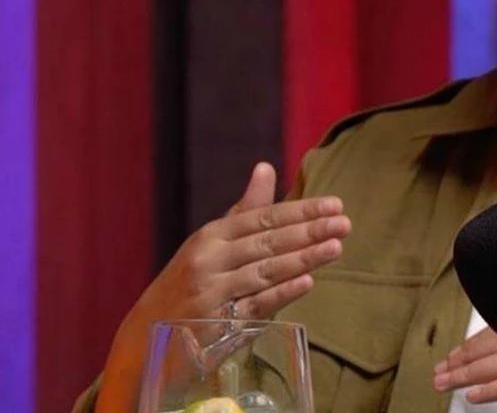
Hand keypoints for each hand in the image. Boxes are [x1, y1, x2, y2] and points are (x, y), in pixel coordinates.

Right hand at [128, 162, 349, 322]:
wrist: (151, 329)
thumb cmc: (193, 279)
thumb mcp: (213, 242)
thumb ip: (246, 209)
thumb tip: (266, 167)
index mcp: (212, 235)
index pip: (263, 218)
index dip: (300, 211)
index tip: (335, 205)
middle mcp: (209, 259)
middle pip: (267, 242)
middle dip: (308, 232)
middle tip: (344, 224)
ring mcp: (212, 291)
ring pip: (264, 271)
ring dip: (303, 259)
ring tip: (336, 247)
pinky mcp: (216, 323)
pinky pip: (255, 305)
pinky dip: (282, 293)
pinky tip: (308, 282)